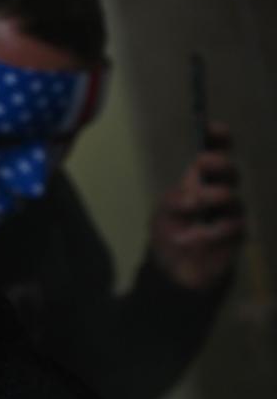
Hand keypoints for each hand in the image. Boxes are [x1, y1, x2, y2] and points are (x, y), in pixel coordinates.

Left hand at [148, 122, 245, 290]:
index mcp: (196, 181)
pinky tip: (200, 236)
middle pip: (228, 170)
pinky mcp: (236, 234)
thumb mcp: (163, 214)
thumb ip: (174, 201)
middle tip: (204, 163)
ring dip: (214, 197)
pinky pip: (233, 225)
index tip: (214, 128)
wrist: (177, 270)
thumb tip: (193, 197)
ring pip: (231, 196)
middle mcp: (216, 192)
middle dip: (218, 163)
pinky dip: (216, 229)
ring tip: (198, 206)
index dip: (217, 138)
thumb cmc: (170, 233)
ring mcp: (229, 212)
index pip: (213, 153)